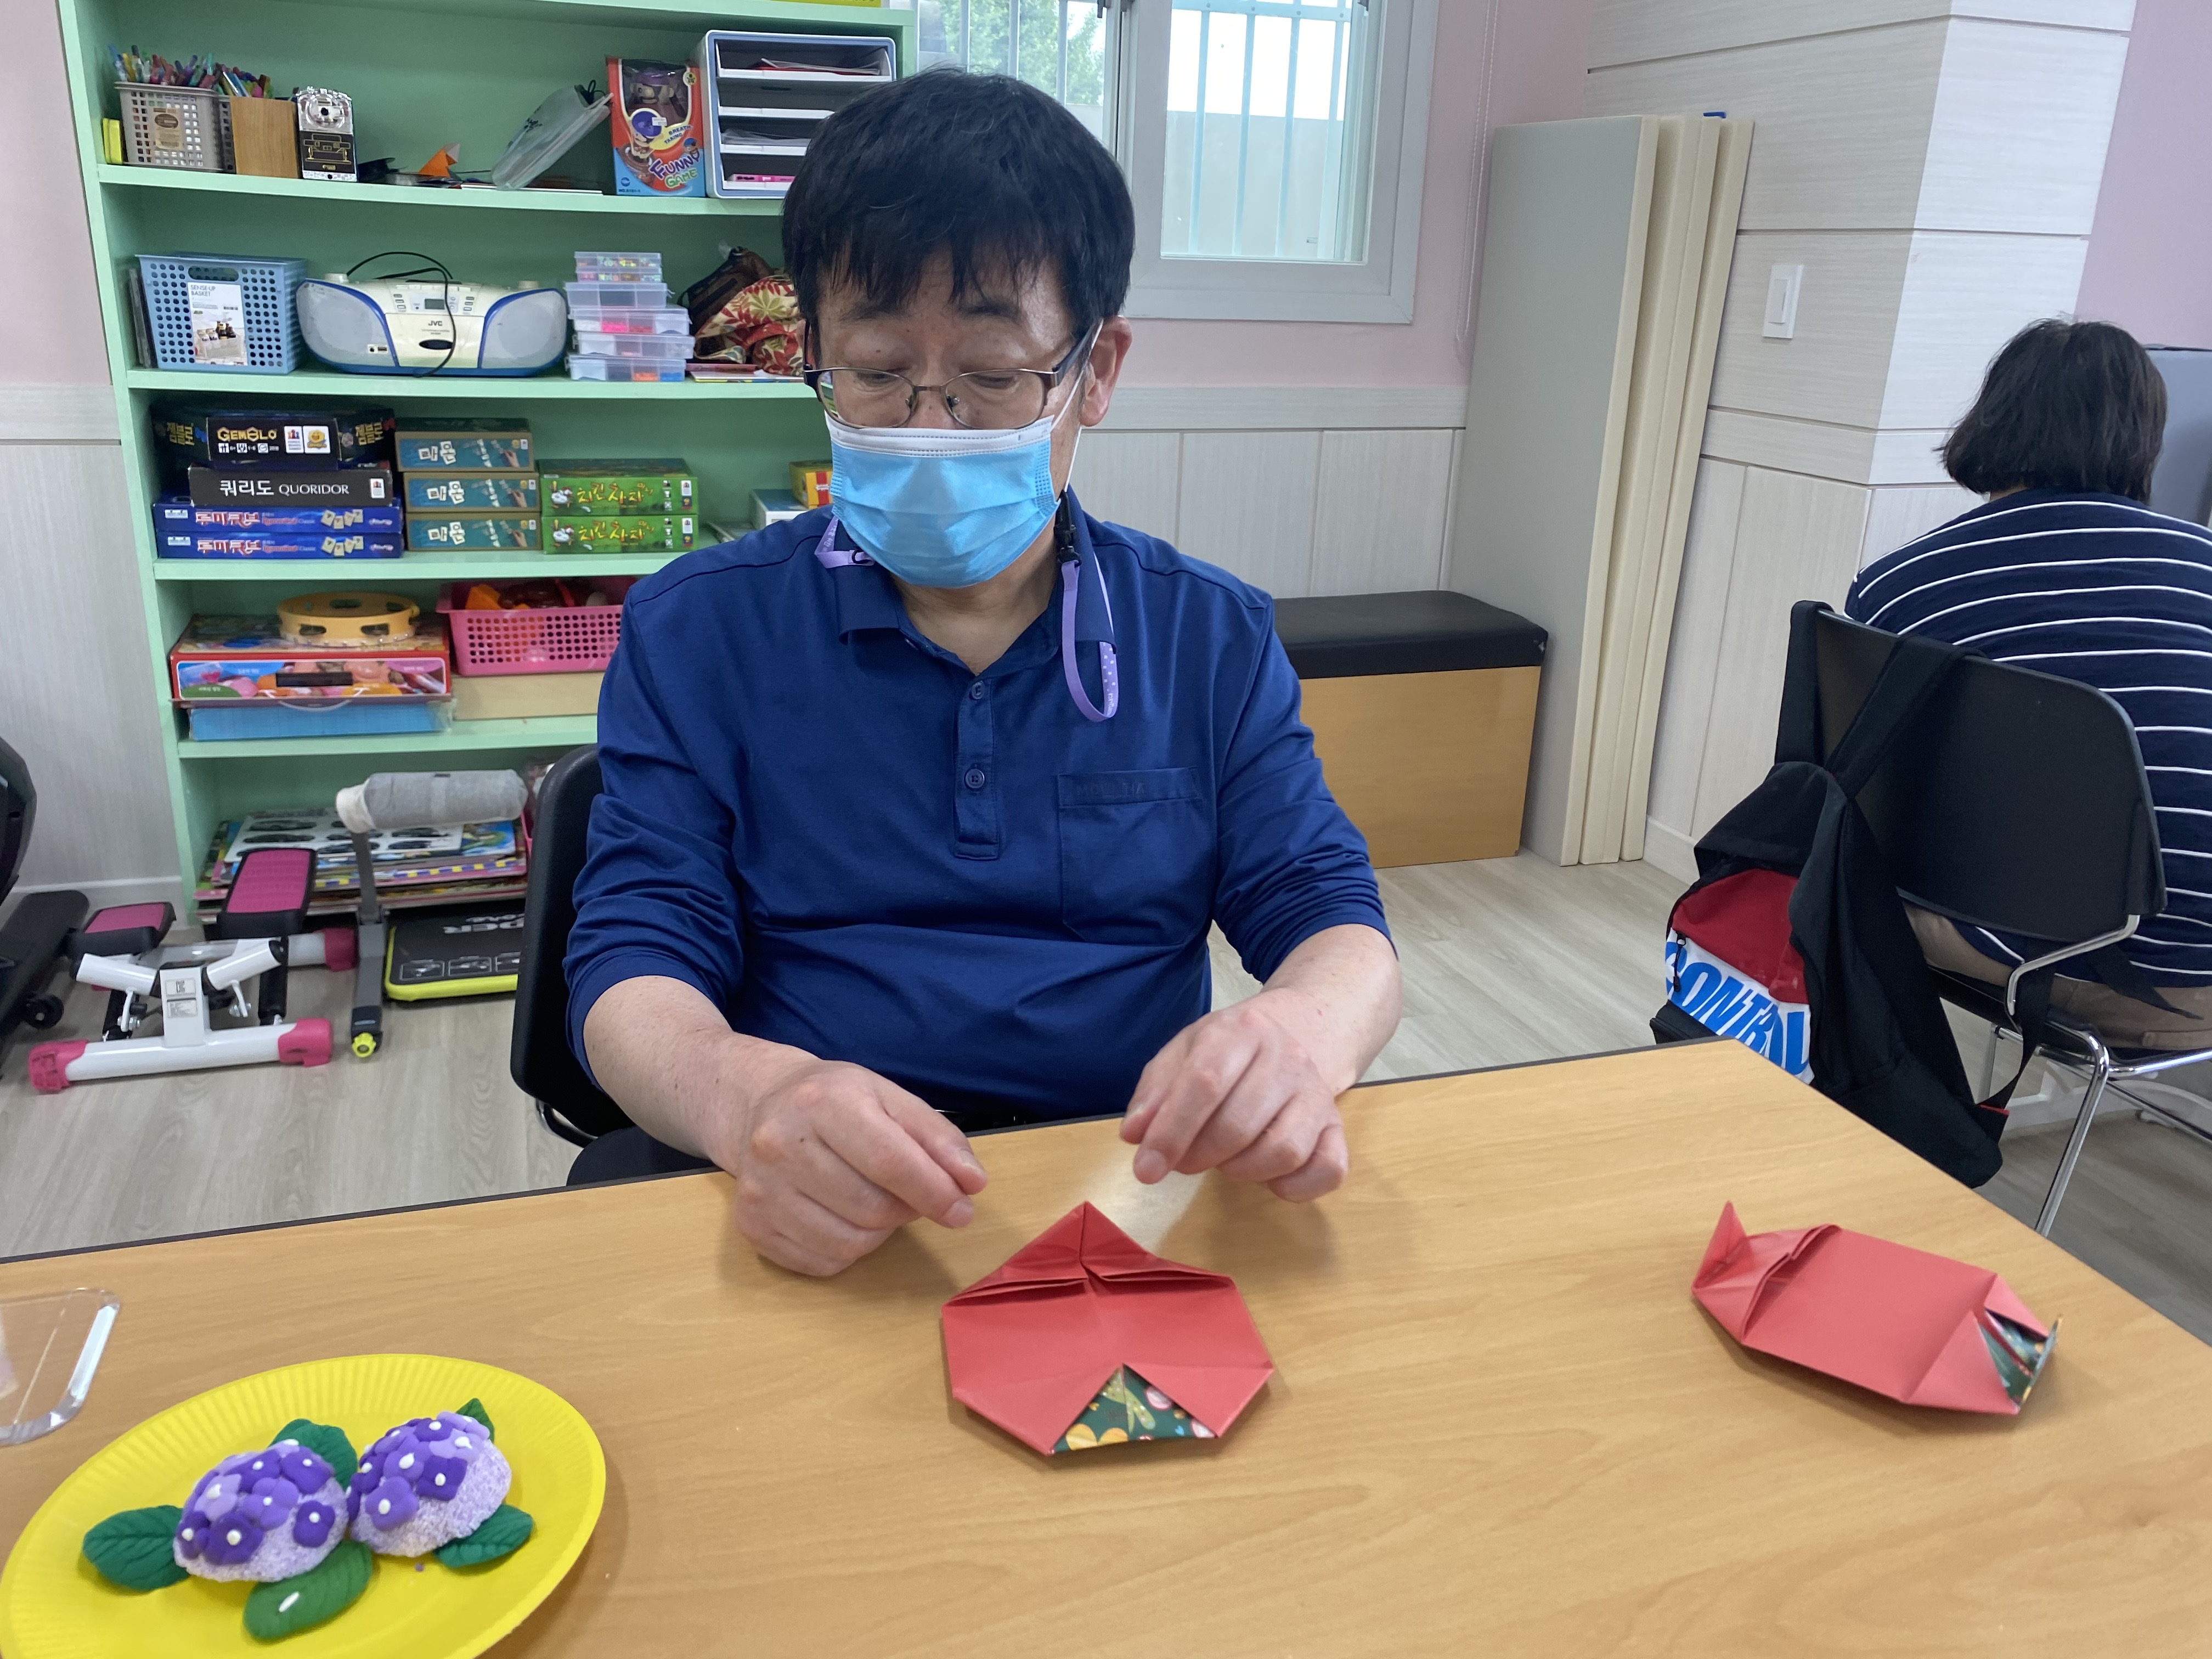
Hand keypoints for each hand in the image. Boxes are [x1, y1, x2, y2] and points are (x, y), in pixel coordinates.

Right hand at [713, 1054, 988, 1275]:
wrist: (758, 1106)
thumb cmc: (834, 1100)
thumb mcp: (888, 1097)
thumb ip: (936, 1136)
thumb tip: (972, 1184)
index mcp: (822, 1103)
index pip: (889, 1161)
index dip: (934, 1192)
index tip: (962, 1209)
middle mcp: (780, 1146)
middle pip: (872, 1209)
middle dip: (907, 1209)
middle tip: (910, 1194)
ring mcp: (760, 1191)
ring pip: (850, 1244)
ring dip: (879, 1232)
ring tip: (873, 1200)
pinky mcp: (752, 1227)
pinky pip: (823, 1263)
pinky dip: (848, 1249)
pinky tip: (842, 1216)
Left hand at [1119, 993, 1349, 1201]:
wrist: (1298, 1033)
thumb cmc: (1227, 1051)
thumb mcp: (1183, 1053)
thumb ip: (1154, 1092)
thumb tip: (1135, 1136)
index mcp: (1241, 1031)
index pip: (1204, 1083)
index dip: (1171, 1133)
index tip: (1145, 1170)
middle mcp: (1287, 1058)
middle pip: (1239, 1125)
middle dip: (1199, 1156)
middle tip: (1183, 1161)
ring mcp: (1317, 1094)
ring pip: (1282, 1152)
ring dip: (1241, 1171)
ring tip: (1223, 1160)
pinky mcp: (1338, 1127)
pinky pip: (1329, 1170)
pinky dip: (1295, 1187)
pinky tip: (1267, 1177)